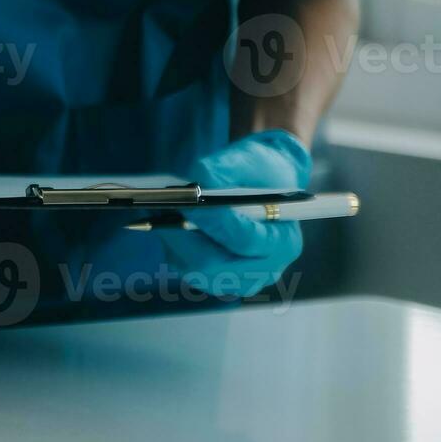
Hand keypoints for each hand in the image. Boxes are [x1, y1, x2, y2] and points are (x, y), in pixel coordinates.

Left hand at [156, 130, 311, 296]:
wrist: (261, 187)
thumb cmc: (260, 173)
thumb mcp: (252, 161)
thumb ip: (228, 169)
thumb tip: (198, 177)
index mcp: (284, 243)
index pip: (245, 240)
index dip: (215, 222)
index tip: (189, 202)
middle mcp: (263, 270)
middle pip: (212, 263)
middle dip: (183, 234)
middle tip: (160, 206)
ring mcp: (236, 279)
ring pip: (191, 266)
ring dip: (172, 236)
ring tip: (157, 207)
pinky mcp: (211, 278)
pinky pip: (183, 263)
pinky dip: (170, 240)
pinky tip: (161, 216)